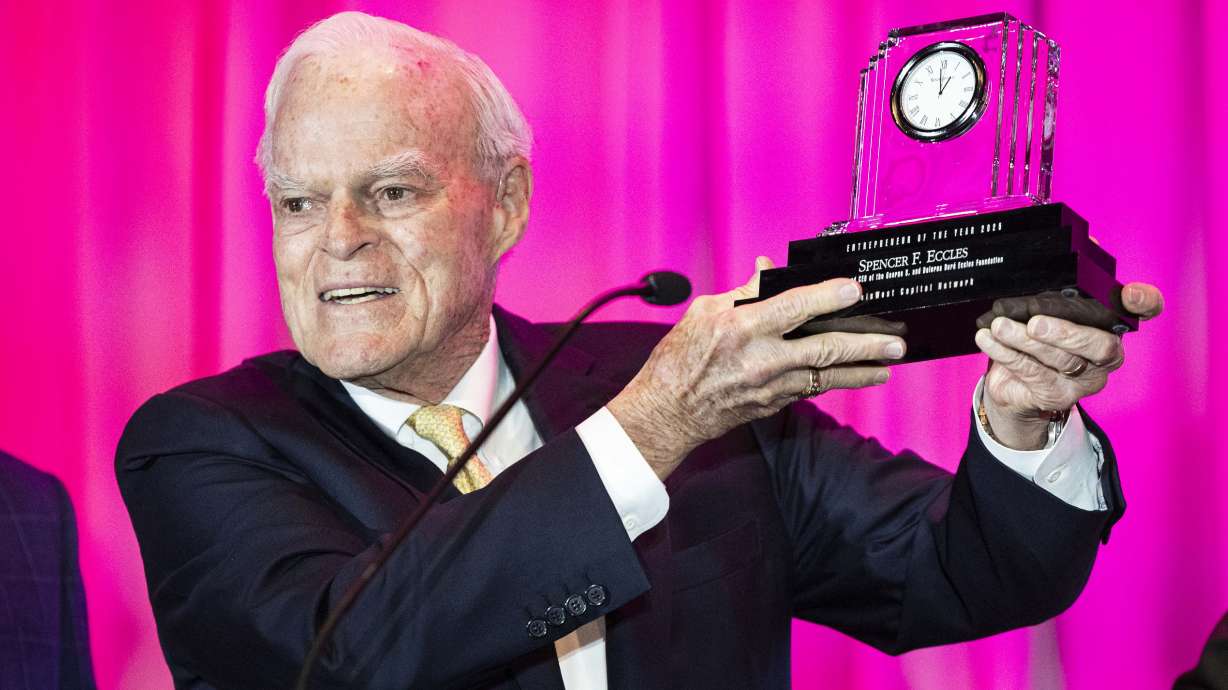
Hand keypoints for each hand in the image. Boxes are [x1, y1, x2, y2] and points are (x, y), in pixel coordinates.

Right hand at [607, 257, 906, 479]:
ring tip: (888, 365)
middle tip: (895, 341)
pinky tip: (852, 377)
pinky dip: (833, 382)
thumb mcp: (705, 313)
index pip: (795, 306)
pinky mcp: (772, 404)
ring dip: (861, 371)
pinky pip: (810, 389)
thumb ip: (744, 294)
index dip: (828, 296)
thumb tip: (768, 273)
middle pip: (825, 348)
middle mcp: (761, 359)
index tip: (855, 290)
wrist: (667, 411)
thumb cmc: (680, 359)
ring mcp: (770, 386)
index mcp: (743, 329)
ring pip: (826, 376)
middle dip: (865, 345)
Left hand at [975, 282, 1163, 448]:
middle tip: (1035, 323)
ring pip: (1060, 360)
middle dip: (1066, 333)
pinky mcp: (1057, 395)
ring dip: (1025, 342)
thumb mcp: (1048, 304)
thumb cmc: (1038, 334)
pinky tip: (988, 339)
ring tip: (1000, 326)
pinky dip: (1006, 353)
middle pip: (1100, 346)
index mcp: (1112, 324)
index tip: (1131, 295)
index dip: (1145, 303)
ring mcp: (1084, 379)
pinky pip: (1031, 373)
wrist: (1015, 384)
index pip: (1144, 311)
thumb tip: (1084, 242)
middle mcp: (1106, 354)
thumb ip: (1064, 277)